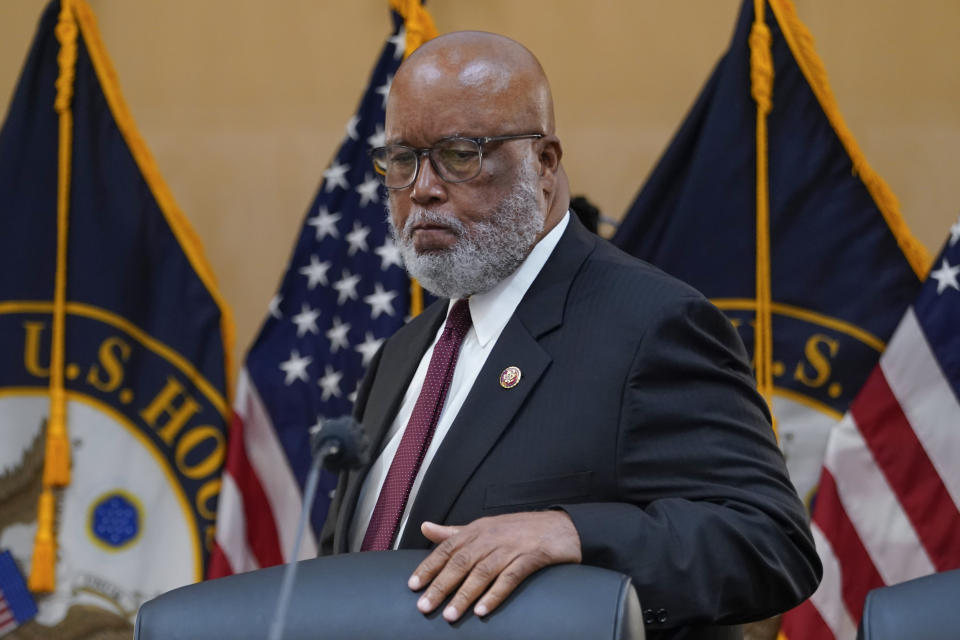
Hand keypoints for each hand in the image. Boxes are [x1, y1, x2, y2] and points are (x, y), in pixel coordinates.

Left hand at [407, 511, 581, 621]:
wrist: (563, 527)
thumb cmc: (520, 529)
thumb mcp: (485, 527)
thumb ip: (454, 532)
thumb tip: (425, 528)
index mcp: (478, 529)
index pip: (447, 548)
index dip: (429, 566)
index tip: (413, 585)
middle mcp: (492, 537)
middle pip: (461, 562)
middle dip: (441, 585)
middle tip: (424, 606)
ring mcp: (511, 547)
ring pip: (482, 572)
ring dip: (464, 595)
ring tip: (449, 615)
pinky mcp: (531, 558)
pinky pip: (510, 578)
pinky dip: (495, 594)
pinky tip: (482, 610)